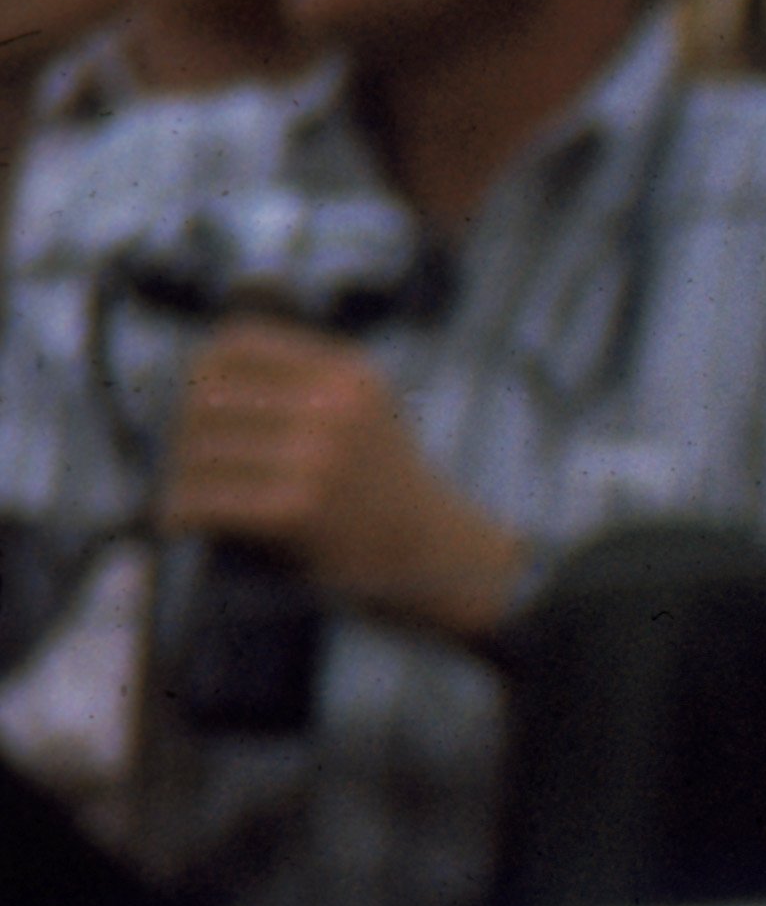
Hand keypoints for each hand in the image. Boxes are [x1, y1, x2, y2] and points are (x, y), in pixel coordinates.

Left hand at [157, 317, 526, 639]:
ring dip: (181, 477)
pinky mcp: (301, 509)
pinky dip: (183, 511)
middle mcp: (335, 407)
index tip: (193, 405)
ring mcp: (319, 457)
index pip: (237, 345)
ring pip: (202, 451)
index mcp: (347, 375)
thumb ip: (301, 391)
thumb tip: (194, 386)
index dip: (200, 372)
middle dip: (185, 434)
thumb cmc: (387, 494)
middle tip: (187, 464)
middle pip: (209, 399)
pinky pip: (210, 499)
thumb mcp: (363, 417)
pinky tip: (181, 522)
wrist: (444, 559)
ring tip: (183, 495)